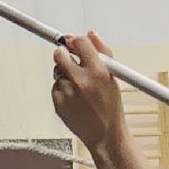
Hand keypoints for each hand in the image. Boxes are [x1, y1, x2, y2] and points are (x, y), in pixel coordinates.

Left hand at [50, 31, 128, 152]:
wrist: (104, 135)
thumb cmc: (111, 106)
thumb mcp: (113, 77)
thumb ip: (101, 52)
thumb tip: (90, 34)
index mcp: (97, 71)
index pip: (79, 42)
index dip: (76, 41)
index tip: (74, 43)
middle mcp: (80, 80)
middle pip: (59, 54)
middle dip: (63, 53)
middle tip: (69, 59)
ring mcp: (67, 92)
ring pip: (57, 72)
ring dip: (65, 74)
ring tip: (78, 87)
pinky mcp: (57, 102)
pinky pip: (55, 87)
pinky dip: (62, 89)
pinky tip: (74, 98)